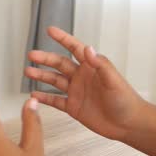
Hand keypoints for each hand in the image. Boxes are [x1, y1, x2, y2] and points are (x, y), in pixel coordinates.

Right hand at [25, 27, 144, 141]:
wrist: (128, 124)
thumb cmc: (125, 100)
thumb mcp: (113, 80)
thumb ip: (100, 64)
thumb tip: (87, 48)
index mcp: (91, 67)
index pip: (74, 48)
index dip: (63, 38)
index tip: (50, 30)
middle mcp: (81, 77)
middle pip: (59, 64)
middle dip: (45, 59)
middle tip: (31, 55)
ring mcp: (76, 92)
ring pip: (54, 81)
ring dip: (41, 76)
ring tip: (28, 71)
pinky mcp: (73, 107)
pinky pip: (55, 101)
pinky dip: (44, 98)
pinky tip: (33, 96)